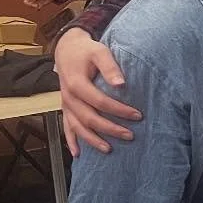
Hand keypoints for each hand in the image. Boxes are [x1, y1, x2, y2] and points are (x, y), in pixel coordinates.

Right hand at [55, 27, 139, 155]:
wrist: (66, 49)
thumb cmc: (86, 51)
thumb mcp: (100, 52)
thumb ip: (110, 67)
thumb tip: (122, 84)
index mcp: (76, 84)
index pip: (100, 102)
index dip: (119, 110)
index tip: (137, 115)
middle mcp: (68, 97)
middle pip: (89, 118)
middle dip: (110, 129)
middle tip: (130, 135)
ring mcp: (65, 104)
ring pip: (77, 127)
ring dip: (92, 140)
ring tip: (109, 150)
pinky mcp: (65, 108)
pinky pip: (66, 127)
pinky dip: (71, 141)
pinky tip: (78, 154)